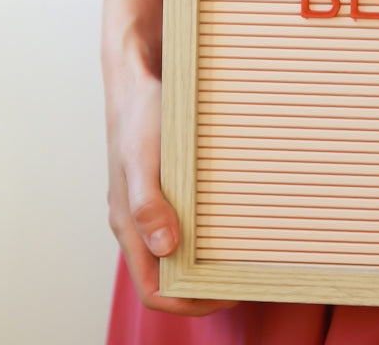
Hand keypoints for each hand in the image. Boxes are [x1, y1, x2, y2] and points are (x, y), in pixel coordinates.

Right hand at [105, 66, 237, 315]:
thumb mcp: (144, 158)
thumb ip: (148, 204)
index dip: (189, 302)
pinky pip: (188, 222)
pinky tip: (238, 219)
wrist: (139, 76)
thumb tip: (166, 248)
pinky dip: (211, 232)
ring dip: (210, 260)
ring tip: (250, 253)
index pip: (154, 290)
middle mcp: (139, 223)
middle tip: (250, 276)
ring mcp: (152, 207)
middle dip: (207, 286)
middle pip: (171, 277)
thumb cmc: (140, 115)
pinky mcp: (167, 189)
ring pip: (181, 251)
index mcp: (128, 225)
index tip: (230, 292)